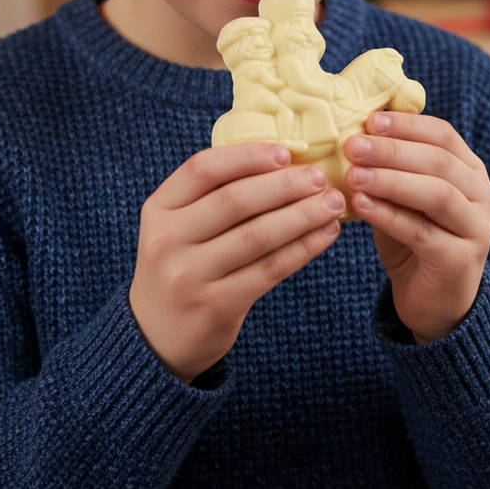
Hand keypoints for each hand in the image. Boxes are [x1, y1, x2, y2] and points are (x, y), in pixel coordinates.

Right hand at [128, 142, 344, 382]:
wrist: (157, 335)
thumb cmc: (183, 264)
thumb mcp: (179, 225)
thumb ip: (215, 194)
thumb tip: (283, 161)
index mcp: (159, 208)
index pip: (203, 169)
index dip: (247, 156)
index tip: (285, 153)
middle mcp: (168, 239)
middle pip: (234, 201)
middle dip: (285, 185)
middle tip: (320, 178)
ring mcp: (190, 275)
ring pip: (257, 235)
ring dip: (302, 215)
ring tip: (332, 204)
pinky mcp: (216, 305)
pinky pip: (269, 269)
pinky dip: (303, 248)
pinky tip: (325, 234)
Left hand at [345, 113, 489, 344]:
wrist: (432, 302)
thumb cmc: (413, 239)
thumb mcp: (402, 196)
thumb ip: (390, 167)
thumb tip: (356, 131)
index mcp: (471, 171)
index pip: (443, 135)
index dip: (406, 125)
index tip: (369, 121)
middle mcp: (483, 196)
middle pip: (439, 161)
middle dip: (392, 150)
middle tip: (352, 146)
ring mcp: (478, 229)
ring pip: (435, 194)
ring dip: (390, 180)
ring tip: (353, 175)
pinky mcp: (461, 260)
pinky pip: (422, 231)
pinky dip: (388, 215)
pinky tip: (360, 205)